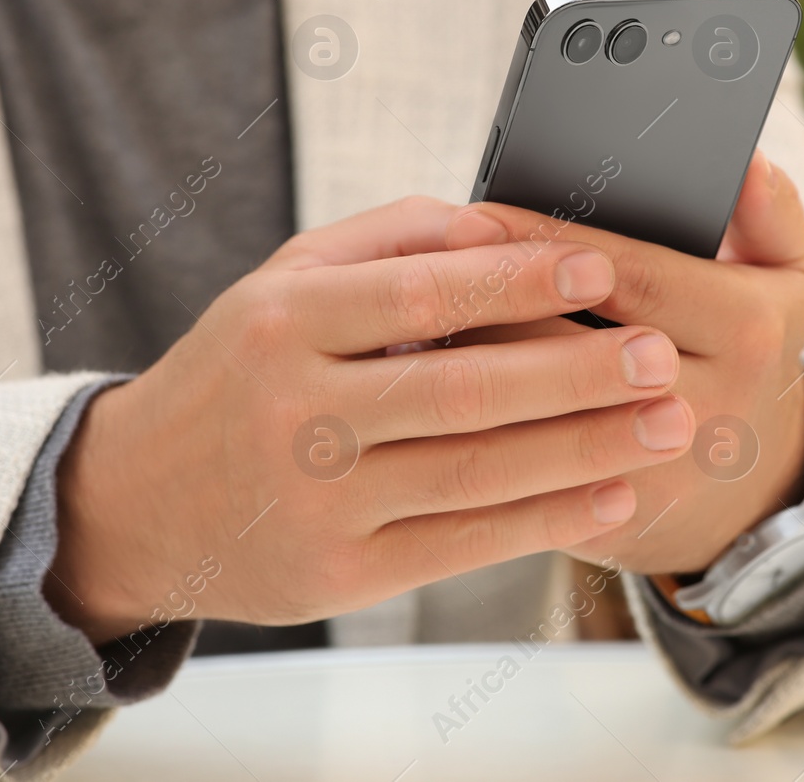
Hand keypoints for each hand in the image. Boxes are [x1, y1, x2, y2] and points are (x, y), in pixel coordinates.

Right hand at [45, 197, 697, 642]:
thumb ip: (390, 240)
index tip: (601, 267)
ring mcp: (317, 502)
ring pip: (476, 472)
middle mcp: (295, 412)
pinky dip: (547, 519)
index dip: (517, 281)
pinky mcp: (339, 576)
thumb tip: (501, 227)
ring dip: (587, 449)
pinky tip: (613, 491)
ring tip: (668, 424)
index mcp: (283, 322)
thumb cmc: (235, 373)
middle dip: (578, 373)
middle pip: (463, 391)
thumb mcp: (283, 283)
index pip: (418, 295)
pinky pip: (464, 544)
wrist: (134, 504)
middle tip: (660, 356)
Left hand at [442, 151, 803, 573]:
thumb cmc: (745, 359)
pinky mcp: (608, 522)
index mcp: (743, 329)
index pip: (628, 273)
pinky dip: (471, 434)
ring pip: (536, 415)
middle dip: (486, 307)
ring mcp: (655, 472)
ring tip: (402, 328)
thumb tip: (747, 162)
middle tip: (409, 272)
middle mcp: (705, 405)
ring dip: (466, 370)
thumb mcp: (783, 282)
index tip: (472, 214)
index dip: (544, 243)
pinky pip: (522, 475)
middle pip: (569, 347)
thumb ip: (770, 215)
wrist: (745, 497)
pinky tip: (420, 397)